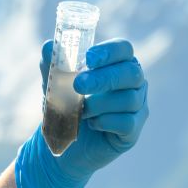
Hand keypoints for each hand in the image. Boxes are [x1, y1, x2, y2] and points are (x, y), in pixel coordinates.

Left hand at [15, 38, 148, 187]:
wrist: (62, 140)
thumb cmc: (65, 104)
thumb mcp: (54, 82)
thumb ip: (52, 63)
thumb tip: (49, 47)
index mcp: (118, 63)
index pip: (124, 49)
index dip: (110, 51)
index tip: (89, 58)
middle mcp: (134, 83)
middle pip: (131, 73)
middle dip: (104, 78)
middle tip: (78, 85)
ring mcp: (137, 107)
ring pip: (129, 99)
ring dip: (99, 104)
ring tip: (81, 110)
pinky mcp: (132, 132)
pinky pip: (127, 123)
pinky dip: (106, 122)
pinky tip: (92, 123)